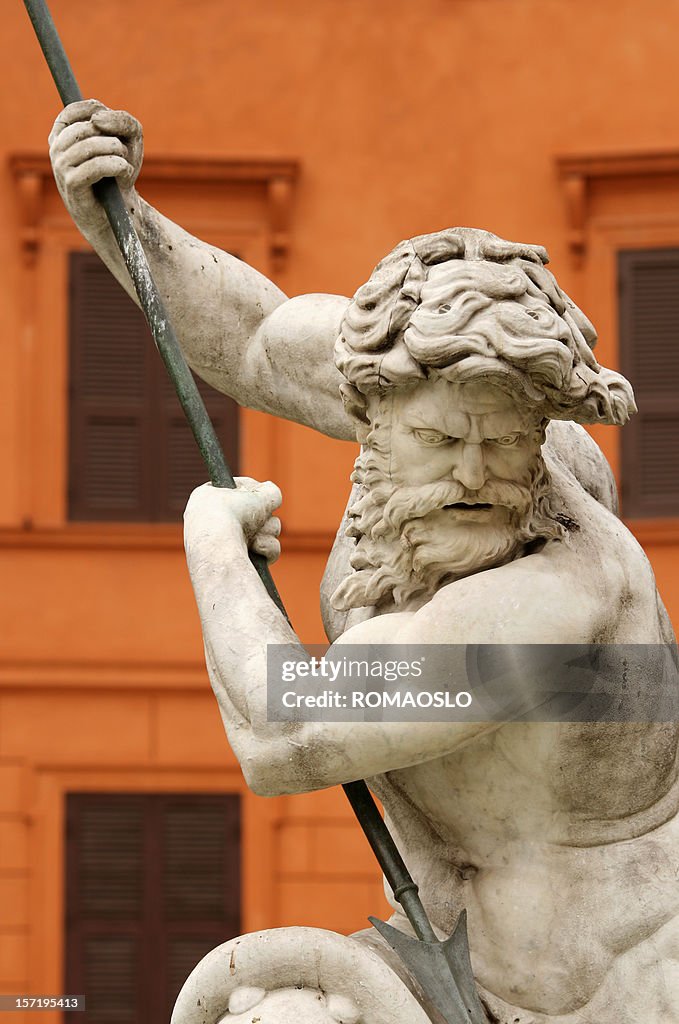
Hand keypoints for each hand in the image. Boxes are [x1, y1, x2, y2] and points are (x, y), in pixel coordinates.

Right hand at [49, 99, 142, 228]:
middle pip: (87, 126)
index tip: (115, 130)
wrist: (117, 211)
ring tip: (124, 162)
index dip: (99, 113)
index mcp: (63, 133)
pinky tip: (124, 171)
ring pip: (89, 145)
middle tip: (124, 151)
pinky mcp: (71, 183)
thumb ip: (122, 120)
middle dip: (112, 136)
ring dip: (116, 150)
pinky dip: (116, 166)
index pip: (76, 108)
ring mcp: (60, 166)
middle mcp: (56, 147)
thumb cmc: (119, 173)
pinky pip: (94, 166)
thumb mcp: (128, 141)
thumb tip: (98, 120)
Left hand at [184, 478, 281, 563]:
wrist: (217, 551)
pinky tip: (257, 549)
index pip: (235, 489)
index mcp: (207, 498)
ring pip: (265, 532)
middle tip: (260, 516)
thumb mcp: (259, 493)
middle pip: (256, 512)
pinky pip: (264, 551)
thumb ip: (271, 492)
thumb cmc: (232, 515)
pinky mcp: (238, 563)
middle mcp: (213, 521)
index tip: (259, 493)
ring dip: (268, 531)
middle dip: (265, 516)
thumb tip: (273, 497)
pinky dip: (266, 549)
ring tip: (256, 536)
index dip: (251, 490)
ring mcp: (225, 543)